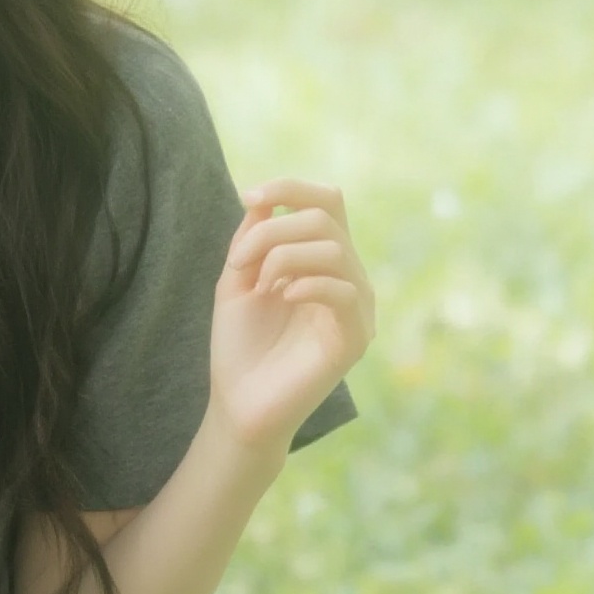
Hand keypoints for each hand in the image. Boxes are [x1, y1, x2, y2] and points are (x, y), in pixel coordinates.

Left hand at [208, 176, 374, 451]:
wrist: (239, 404)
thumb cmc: (239, 346)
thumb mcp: (238, 280)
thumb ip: (254, 238)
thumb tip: (266, 196)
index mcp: (323, 261)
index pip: (327, 203)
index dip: (291, 188)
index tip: (249, 198)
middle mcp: (347, 278)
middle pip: (326, 217)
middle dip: (275, 228)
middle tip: (240, 262)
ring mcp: (356, 308)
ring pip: (334, 249)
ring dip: (284, 256)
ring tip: (259, 286)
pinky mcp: (355, 338)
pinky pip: (345, 291)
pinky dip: (308, 282)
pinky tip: (282, 297)